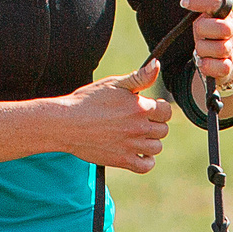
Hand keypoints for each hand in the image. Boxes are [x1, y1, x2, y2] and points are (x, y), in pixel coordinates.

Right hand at [46, 63, 175, 170]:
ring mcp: (131, 146)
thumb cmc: (87, 101)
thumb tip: (156, 65)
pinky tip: (138, 152)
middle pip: (163, 130)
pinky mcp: (122, 161)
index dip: (158, 109)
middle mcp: (139, 127)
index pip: (166, 111)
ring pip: (156, 147)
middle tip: (137, 122)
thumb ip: (139, 77)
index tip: (147, 109)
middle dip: (153, 125)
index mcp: (140, 107)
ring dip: (150, 142)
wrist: (66, 123)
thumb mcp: (114, 83)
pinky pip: (146, 166)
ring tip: (136, 136)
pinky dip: (146, 161)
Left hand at [185, 0, 232, 115]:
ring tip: (202, 49)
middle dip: (201, 32)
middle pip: (214, 28)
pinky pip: (215, 67)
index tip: (183, 2)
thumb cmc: (211, 28)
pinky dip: (206, 66)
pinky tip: (205, 62)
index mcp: (224, 12)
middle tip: (199, 34)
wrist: (226, 58)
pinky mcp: (228, 67)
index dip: (200, 1)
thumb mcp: (205, 7)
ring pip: (213, 49)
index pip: (215, 1)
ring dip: (201, 51)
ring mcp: (231, 48)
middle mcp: (230, 29)